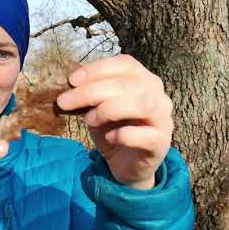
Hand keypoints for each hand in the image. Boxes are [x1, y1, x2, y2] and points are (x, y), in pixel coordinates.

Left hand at [57, 55, 173, 188]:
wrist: (126, 165)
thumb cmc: (113, 130)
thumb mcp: (97, 108)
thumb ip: (91, 94)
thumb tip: (71, 85)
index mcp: (144, 79)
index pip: (126, 63)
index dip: (97, 69)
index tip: (72, 80)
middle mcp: (158, 95)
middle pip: (128, 84)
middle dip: (92, 91)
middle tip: (65, 101)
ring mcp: (163, 119)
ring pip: (142, 104)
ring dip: (108, 110)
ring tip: (89, 120)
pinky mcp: (161, 144)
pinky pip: (145, 135)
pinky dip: (122, 135)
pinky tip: (109, 137)